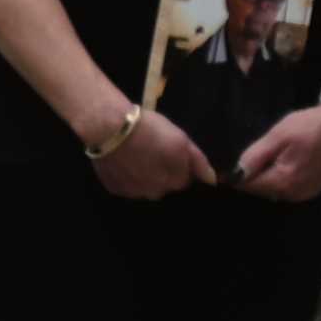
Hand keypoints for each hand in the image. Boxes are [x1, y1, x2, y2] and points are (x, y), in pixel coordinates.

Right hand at [89, 103, 215, 200]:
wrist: (108, 126)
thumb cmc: (149, 129)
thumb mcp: (180, 139)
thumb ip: (198, 161)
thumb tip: (212, 181)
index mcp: (175, 181)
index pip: (183, 181)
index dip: (178, 167)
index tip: (168, 153)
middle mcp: (157, 193)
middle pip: (163, 186)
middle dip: (160, 174)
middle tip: (150, 153)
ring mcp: (134, 193)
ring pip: (143, 187)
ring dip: (142, 177)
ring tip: (133, 156)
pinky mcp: (114, 188)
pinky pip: (124, 186)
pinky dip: (124, 177)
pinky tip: (120, 161)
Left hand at [231, 99, 320, 205]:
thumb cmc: (310, 126)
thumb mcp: (278, 136)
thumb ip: (255, 157)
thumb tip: (234, 173)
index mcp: (285, 182)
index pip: (249, 186)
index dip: (233, 176)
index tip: (219, 166)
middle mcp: (295, 194)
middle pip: (261, 189)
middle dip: (248, 176)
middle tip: (238, 157)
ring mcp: (306, 192)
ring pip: (273, 189)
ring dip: (263, 176)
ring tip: (257, 157)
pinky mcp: (313, 187)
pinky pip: (286, 186)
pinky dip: (277, 177)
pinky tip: (275, 161)